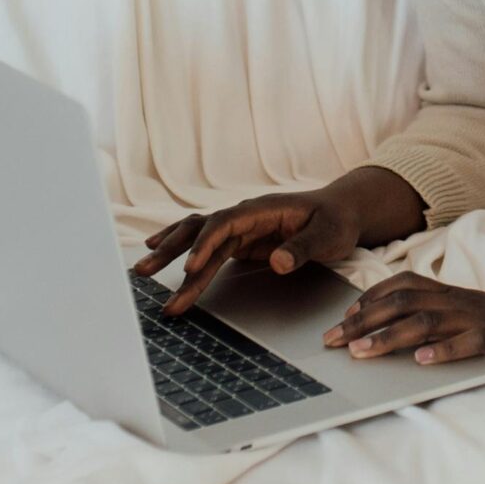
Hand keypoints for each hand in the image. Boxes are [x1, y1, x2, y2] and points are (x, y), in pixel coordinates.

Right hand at [132, 188, 358, 316]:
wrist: (342, 213)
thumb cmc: (336, 221)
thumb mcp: (329, 235)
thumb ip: (303, 248)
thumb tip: (278, 263)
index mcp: (264, 209)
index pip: (226, 224)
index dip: (206, 245)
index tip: (192, 268)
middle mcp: (246, 215)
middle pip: (202, 230)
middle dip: (175, 251)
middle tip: (147, 273)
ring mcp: (241, 228)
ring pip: (197, 237)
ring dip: (171, 253)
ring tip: (142, 271)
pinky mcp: (240, 241)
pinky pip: (206, 246)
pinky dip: (183, 252)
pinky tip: (160, 255)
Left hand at [323, 272, 484, 372]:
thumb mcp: (462, 319)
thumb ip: (429, 319)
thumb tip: (381, 331)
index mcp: (449, 294)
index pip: (403, 285)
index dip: (370, 299)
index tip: (342, 319)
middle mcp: (459, 302)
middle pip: (404, 302)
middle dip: (364, 320)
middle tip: (333, 341)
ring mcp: (478, 320)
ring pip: (427, 321)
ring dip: (390, 336)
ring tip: (362, 353)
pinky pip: (469, 342)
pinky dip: (444, 351)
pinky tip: (422, 360)